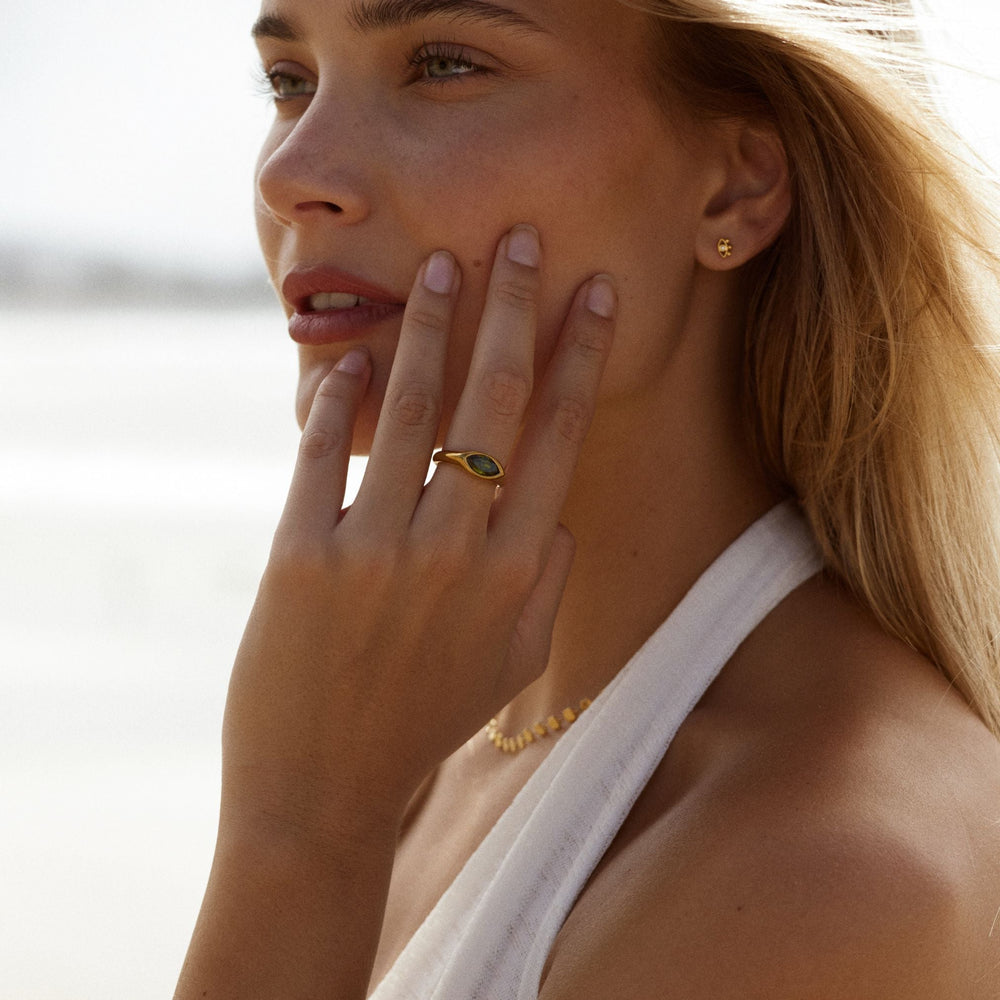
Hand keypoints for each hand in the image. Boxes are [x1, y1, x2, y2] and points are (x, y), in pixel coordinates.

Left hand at [220, 225, 616, 842]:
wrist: (322, 793)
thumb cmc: (422, 724)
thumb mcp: (509, 667)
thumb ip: (547, 588)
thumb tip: (559, 514)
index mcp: (518, 575)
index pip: (559, 438)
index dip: (580, 357)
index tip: (593, 293)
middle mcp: (458, 552)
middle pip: (496, 402)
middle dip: (513, 308)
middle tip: (518, 239)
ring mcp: (378, 552)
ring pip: (414, 410)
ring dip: (430, 328)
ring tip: (441, 268)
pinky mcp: (302, 558)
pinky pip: (322, 455)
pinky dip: (337, 399)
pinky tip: (350, 359)